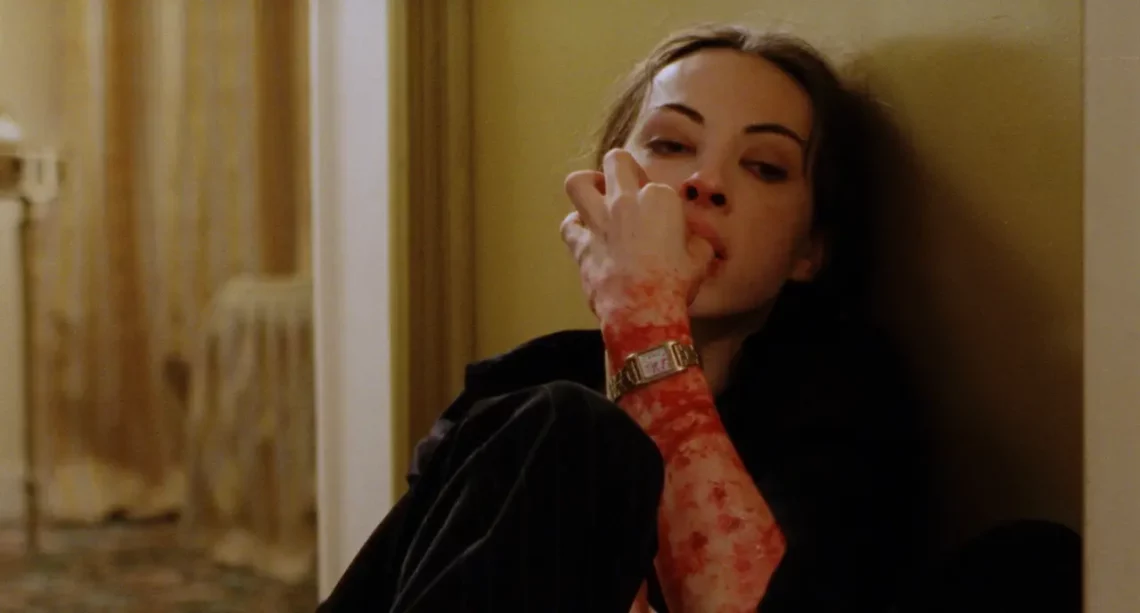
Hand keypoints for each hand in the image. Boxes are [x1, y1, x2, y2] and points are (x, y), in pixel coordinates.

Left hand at [560, 149, 714, 321]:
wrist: (643, 310)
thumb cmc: (675, 284)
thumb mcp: (700, 258)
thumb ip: (697, 242)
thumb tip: (695, 242)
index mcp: (660, 199)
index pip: (657, 185)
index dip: (659, 201)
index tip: (663, 220)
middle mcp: (625, 201)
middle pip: (616, 161)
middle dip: (621, 169)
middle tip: (627, 188)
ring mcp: (599, 220)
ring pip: (578, 182)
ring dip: (587, 186)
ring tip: (596, 197)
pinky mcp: (581, 244)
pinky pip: (568, 225)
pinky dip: (575, 227)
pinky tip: (586, 234)